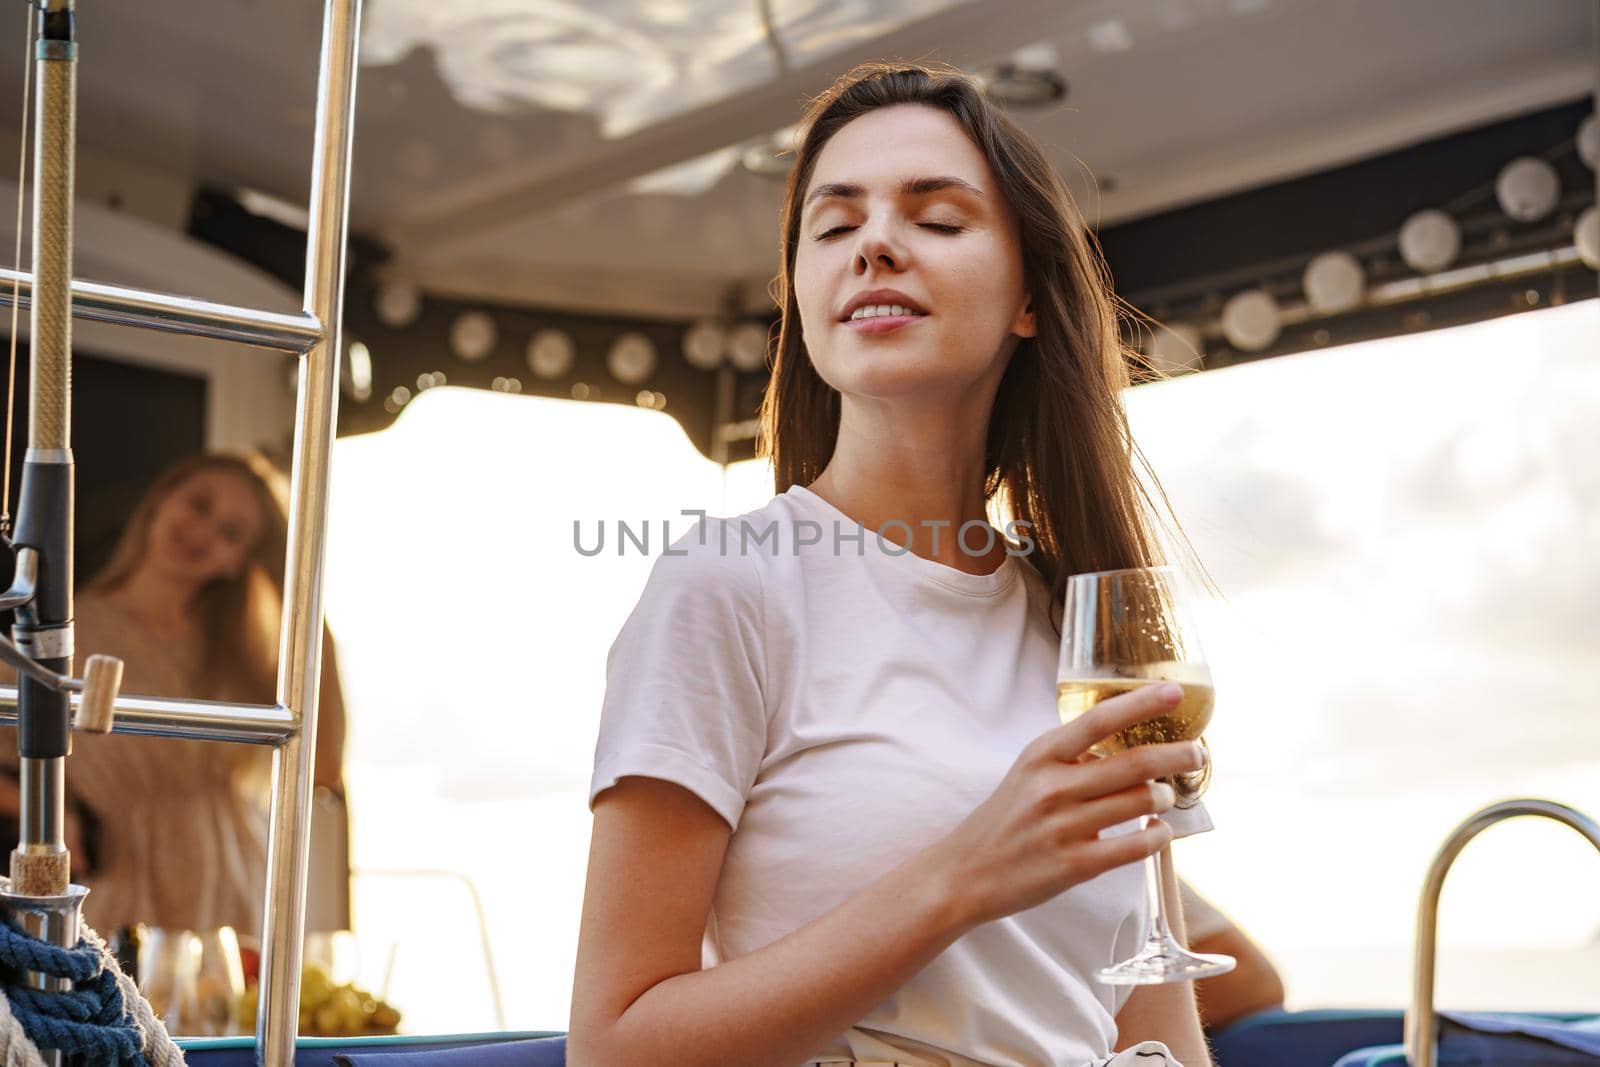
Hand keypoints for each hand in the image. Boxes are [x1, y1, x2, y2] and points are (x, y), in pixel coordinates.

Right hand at [925, 681, 1206, 927]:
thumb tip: (1129, 748)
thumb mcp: (1028, 773)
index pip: (1099, 719)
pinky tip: (1159, 830)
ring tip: (1164, 795)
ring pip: (1140, 802)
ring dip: (1164, 796)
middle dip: (1177, 755)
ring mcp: (1064, 827)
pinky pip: (1135, 846)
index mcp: (1041, 755)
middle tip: (1197, 753)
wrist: (966, 872)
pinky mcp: (1075, 865)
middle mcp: (1052, 787)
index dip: (1141, 703)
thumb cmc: (1005, 819)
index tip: (1175, 692)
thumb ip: (1072, 758)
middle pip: (1134, 763)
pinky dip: (1158, 835)